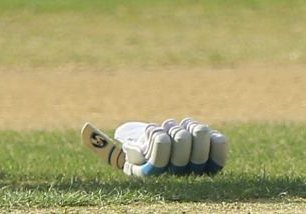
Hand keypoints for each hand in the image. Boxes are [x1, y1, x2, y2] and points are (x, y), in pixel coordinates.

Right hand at [83, 119, 226, 175]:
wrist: (170, 165)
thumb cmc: (142, 157)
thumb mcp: (122, 155)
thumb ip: (103, 147)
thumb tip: (85, 129)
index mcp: (153, 176)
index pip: (160, 148)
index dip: (158, 137)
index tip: (154, 137)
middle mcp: (177, 178)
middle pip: (182, 139)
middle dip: (173, 130)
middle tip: (168, 133)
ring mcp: (198, 170)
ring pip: (198, 134)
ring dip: (188, 127)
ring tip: (181, 134)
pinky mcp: (216, 161)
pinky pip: (220, 144)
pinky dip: (210, 136)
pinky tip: (201, 138)